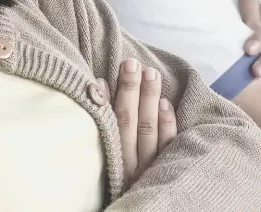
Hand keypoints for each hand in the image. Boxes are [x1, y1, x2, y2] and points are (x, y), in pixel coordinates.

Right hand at [97, 58, 176, 187]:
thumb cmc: (110, 186)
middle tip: (131, 63)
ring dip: (149, 98)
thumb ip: (98, 137)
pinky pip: (168, 147)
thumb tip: (92, 97)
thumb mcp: (97, 167)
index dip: (104, 101)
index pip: (107, 126)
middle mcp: (129, 166)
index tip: (100, 77)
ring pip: (149, 129)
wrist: (138, 211)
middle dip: (130, 90)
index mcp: (110, 162)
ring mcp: (149, 169)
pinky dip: (167, 124)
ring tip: (150, 72)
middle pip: (129, 122)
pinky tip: (165, 103)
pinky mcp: (166, 172)